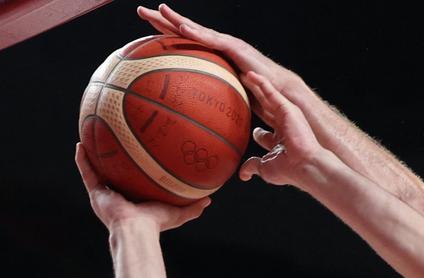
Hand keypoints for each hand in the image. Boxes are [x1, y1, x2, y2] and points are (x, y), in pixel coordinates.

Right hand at [75, 144, 210, 231]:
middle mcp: (117, 196)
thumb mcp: (177, 213)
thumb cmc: (156, 224)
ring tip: (90, 137)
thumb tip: (209, 200)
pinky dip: (82, 160)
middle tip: (113, 142)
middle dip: (112, 160)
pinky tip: (80, 145)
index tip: (134, 155)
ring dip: (93, 156)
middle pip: (113, 174)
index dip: (132, 170)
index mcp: (134, 200)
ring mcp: (105, 195)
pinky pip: (86, 173)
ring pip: (97, 171)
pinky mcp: (95, 194)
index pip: (132, 181)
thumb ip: (192, 208)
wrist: (136, 229)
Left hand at [136, 4, 301, 119]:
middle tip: (141, 12)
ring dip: (177, 20)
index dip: (164, 34)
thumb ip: (212, 102)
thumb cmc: (258, 99)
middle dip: (162, 19)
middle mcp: (218, 46)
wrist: (282, 94)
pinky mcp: (237, 48)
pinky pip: (213, 40)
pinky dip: (197, 33)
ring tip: (159, 10)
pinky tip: (182, 28)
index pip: (185, 42)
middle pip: (185, 30)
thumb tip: (195, 120)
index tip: (144, 30)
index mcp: (214, 57)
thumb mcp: (228, 100)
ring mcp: (227, 45)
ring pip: (197, 30)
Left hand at [238, 72, 330, 188]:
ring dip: (254, 85)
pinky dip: (260, 83)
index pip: (264, 132)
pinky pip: (272, 92)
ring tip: (241, 74)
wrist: (305, 167)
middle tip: (238, 90)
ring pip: (267, 97)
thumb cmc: (290, 170)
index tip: (239, 120)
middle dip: (252, 99)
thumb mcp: (265, 168)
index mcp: (281, 141)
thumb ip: (253, 166)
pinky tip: (249, 74)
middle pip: (264, 108)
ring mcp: (287, 116)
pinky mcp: (289, 108)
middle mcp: (284, 126)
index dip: (253, 127)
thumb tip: (243, 174)